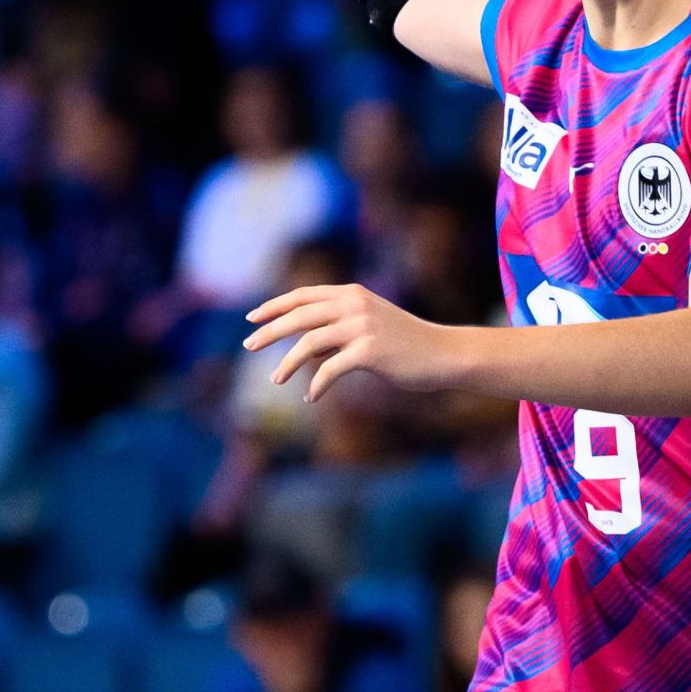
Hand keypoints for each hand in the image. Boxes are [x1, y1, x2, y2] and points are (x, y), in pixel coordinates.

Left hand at [244, 282, 465, 401]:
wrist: (442, 354)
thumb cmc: (406, 344)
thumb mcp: (370, 326)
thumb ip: (339, 328)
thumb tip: (307, 347)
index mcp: (351, 294)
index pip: (302, 296)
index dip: (274, 306)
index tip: (252, 319)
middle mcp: (354, 305)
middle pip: (299, 315)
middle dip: (269, 331)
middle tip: (248, 345)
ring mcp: (362, 327)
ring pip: (309, 342)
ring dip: (287, 362)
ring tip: (275, 379)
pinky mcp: (369, 352)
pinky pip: (330, 370)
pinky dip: (317, 385)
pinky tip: (312, 397)